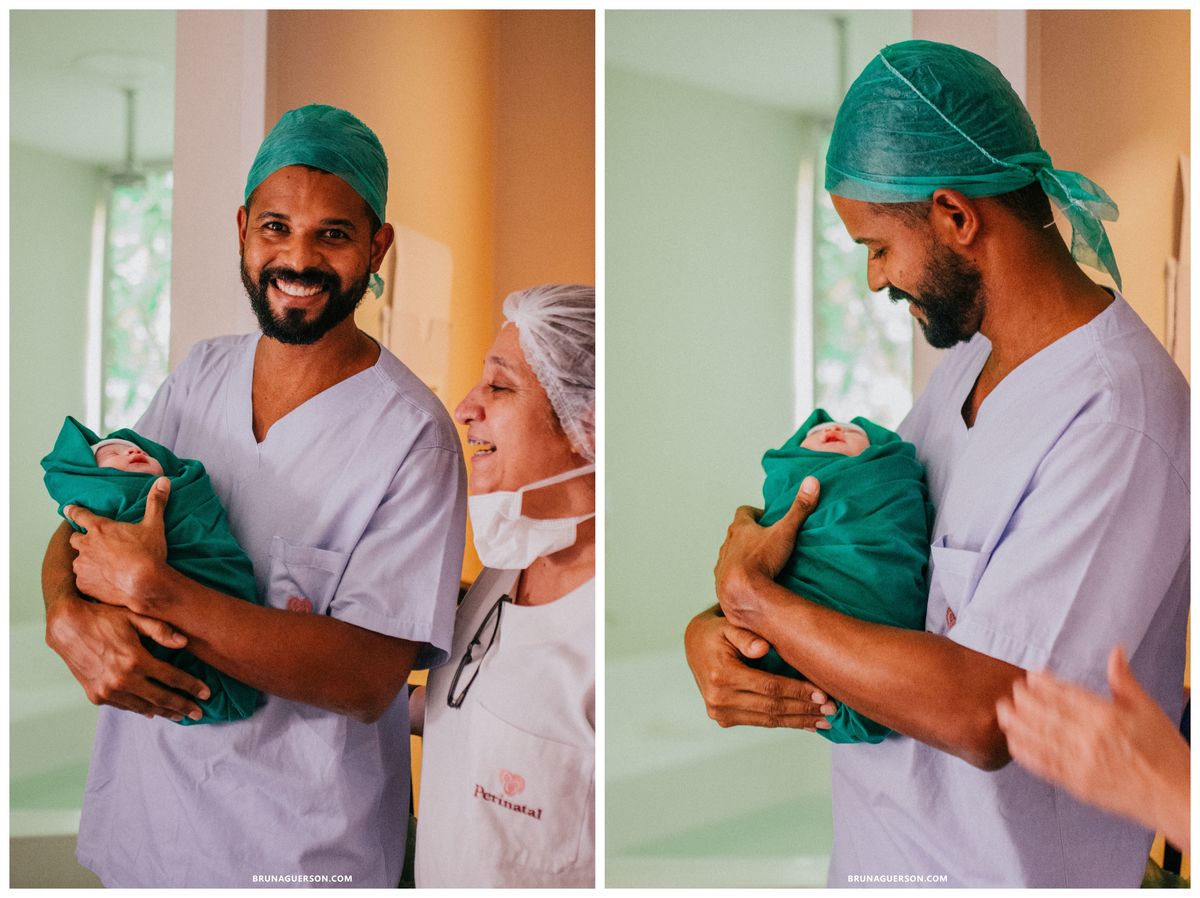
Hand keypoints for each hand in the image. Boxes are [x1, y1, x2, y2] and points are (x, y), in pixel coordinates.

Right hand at [44, 595, 209, 720]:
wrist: (66, 627)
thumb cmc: (103, 617)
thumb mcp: (133, 617)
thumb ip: (160, 630)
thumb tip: (185, 643)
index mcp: (136, 660)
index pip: (172, 678)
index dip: (192, 687)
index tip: (207, 694)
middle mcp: (122, 680)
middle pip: (161, 698)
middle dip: (183, 706)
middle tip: (199, 713)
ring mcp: (108, 691)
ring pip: (143, 707)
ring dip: (163, 711)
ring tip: (179, 714)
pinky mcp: (96, 696)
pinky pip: (125, 706)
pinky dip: (141, 709)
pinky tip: (152, 711)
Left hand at [65, 476, 170, 615]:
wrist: (146, 585)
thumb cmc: (149, 554)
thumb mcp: (154, 525)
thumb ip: (156, 502)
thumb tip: (164, 481)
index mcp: (100, 528)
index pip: (80, 515)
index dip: (73, 511)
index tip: (68, 509)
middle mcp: (87, 545)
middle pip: (75, 539)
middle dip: (82, 540)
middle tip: (95, 545)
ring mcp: (83, 565)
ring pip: (78, 561)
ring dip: (87, 561)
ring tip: (102, 566)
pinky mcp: (84, 583)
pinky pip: (83, 580)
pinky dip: (91, 580)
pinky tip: (105, 581)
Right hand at [684, 606, 836, 730]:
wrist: (694, 645)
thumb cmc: (717, 632)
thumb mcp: (728, 626)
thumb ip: (745, 635)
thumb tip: (763, 648)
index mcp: (722, 674)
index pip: (769, 687)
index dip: (797, 691)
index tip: (823, 693)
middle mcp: (719, 698)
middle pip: (772, 707)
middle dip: (805, 709)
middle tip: (833, 710)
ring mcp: (720, 712)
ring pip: (768, 720)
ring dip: (799, 721)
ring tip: (825, 721)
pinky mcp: (724, 719)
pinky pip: (761, 722)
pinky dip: (786, 723)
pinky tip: (806, 724)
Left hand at [714, 476, 818, 626]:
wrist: (742, 592)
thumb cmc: (762, 560)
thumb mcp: (785, 532)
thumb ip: (799, 509)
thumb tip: (812, 481)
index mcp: (740, 528)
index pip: (743, 512)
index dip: (754, 513)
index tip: (766, 518)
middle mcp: (728, 542)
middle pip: (736, 533)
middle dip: (749, 534)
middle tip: (765, 540)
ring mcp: (722, 561)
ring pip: (730, 552)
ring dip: (741, 554)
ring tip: (757, 562)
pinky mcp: (720, 580)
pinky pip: (726, 573)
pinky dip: (735, 574)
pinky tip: (748, 581)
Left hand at [996, 647, 1189, 851]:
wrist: (1177, 797)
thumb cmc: (1165, 752)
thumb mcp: (1148, 710)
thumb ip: (1124, 681)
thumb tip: (1115, 650)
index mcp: (1106, 717)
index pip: (1064, 695)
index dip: (1042, 683)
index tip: (1029, 675)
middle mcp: (1088, 739)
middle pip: (1044, 714)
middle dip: (1023, 700)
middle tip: (1011, 690)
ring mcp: (1080, 764)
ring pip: (1038, 739)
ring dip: (1016, 724)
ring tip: (1002, 711)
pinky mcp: (1076, 785)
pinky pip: (1043, 766)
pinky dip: (1024, 753)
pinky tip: (1013, 742)